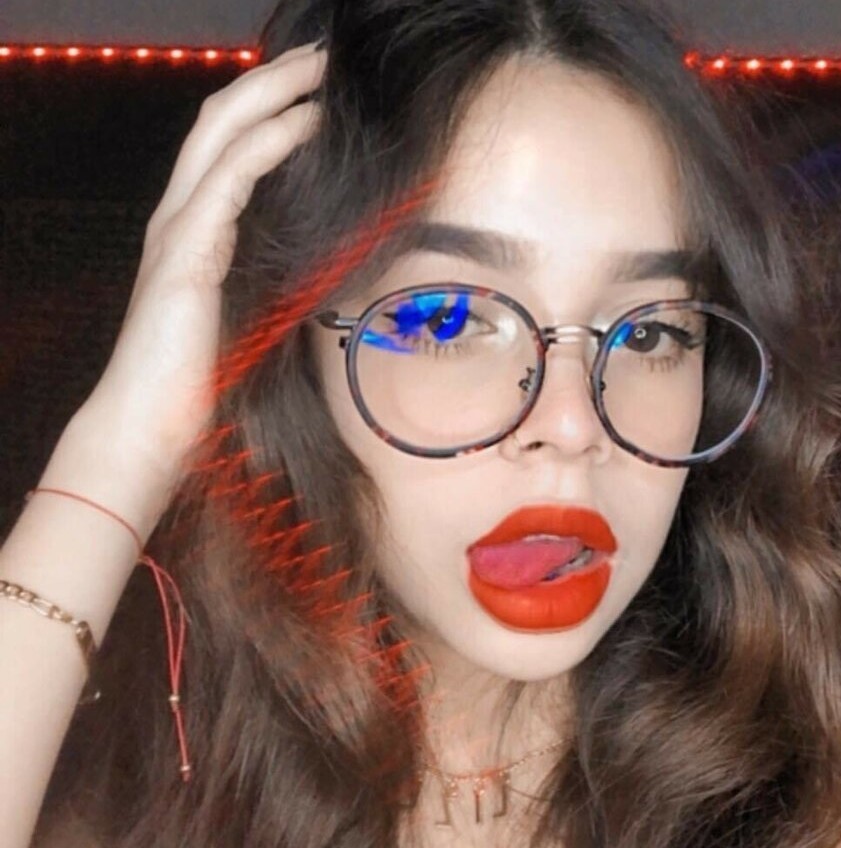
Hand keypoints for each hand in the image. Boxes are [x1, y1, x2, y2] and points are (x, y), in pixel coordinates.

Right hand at [75, 41, 325, 490]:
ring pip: (222, 132)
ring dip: (274, 94)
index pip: (227, 150)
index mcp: (194, 234)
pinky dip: (270, 142)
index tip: (315, 94)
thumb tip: (316, 272)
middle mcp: (180, 218)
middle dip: (273, 82)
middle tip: (323, 60)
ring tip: (320, 74)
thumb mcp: (244, 320)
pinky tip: (306, 125)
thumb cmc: (196, 385)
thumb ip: (265, 283)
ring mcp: (177, 229)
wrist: (150, 426)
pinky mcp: (187, 250)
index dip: (267, 111)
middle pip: (221, 121)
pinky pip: (231, 176)